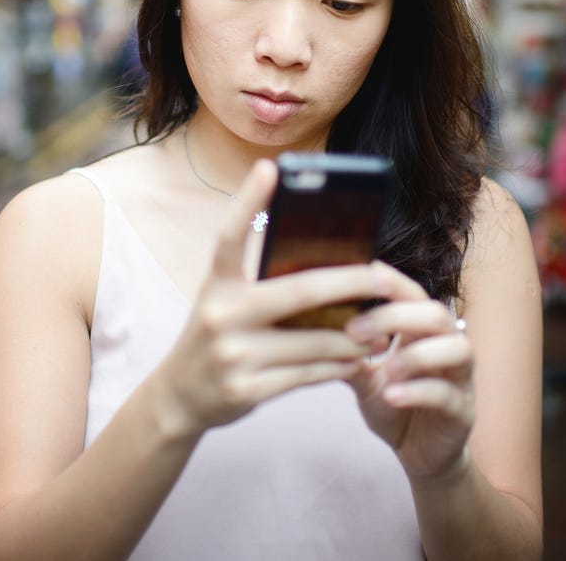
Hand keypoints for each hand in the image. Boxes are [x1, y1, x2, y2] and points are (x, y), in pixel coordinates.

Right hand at [150, 160, 396, 438]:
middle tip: (386, 278)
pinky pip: (309, 375)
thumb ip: (263, 284)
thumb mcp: (226, 302)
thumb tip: (330, 266)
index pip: (229, 235)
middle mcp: (221, 314)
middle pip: (300, 290)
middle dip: (352, 283)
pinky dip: (338, 367)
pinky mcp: (247, 390)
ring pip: (315, 342)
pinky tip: (357, 361)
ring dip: (355, 338)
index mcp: (216, 284)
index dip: (248, 200)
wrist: (179, 397)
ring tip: (381, 332)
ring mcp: (233, 354)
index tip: (271, 168)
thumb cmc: (218, 337)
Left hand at [344, 267, 475, 480]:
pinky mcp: (463, 411)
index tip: (364, 277)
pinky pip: (447, 394)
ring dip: (417, 354)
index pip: (414, 295)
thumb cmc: (393, 404)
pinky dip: (417, 391)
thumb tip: (313, 328)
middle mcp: (447, 346)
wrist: (417, 453)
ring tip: (385, 368)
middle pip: (436, 314)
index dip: (393, 283)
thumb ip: (348, 355)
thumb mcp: (364, 378)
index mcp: (422, 331)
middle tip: (355, 331)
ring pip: (456, 349)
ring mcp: (460, 378)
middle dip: (397, 317)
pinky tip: (391, 396)